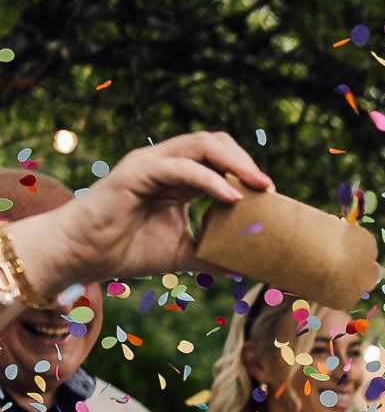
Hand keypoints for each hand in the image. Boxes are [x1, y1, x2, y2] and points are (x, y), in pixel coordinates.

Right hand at [11, 133, 272, 292]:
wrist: (85, 255)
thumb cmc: (128, 249)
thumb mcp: (185, 253)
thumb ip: (216, 255)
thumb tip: (252, 268)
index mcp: (178, 178)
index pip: (219, 158)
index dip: (247, 171)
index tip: (272, 195)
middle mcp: (165, 164)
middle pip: (213, 143)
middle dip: (245, 162)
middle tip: (269, 188)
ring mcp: (150, 164)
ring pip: (199, 146)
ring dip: (234, 164)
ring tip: (259, 187)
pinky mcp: (135, 171)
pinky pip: (179, 167)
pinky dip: (209, 179)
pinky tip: (231, 197)